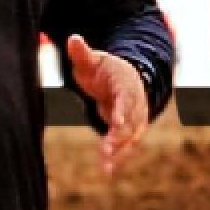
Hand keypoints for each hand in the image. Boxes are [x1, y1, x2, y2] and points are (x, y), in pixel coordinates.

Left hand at [66, 34, 146, 175]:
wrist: (123, 79)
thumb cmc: (104, 69)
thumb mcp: (93, 60)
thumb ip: (82, 53)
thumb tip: (73, 38)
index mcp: (126, 83)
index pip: (127, 97)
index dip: (123, 109)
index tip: (117, 121)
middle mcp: (136, 102)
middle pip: (131, 121)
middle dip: (120, 137)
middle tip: (107, 150)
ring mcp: (136, 118)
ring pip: (130, 137)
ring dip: (120, 151)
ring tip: (106, 166)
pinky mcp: (132, 131)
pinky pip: (126, 146)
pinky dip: (118, 158)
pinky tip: (107, 172)